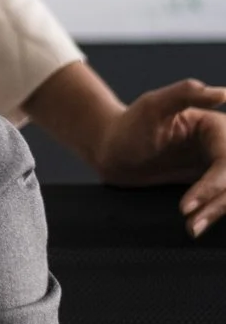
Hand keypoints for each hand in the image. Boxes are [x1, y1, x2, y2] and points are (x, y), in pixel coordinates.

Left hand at [92, 81, 225, 236]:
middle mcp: (221, 147)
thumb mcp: (153, 105)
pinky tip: (198, 226)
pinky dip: (211, 213)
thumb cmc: (128, 124)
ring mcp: (215, 167)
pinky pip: (218, 200)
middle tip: (192, 224)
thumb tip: (223, 94)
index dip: (213, 185)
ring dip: (215, 212)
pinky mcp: (206, 183)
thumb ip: (185, 94)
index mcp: (216, 127)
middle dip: (217, 204)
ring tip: (192, 229)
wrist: (110, 148)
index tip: (187, 205)